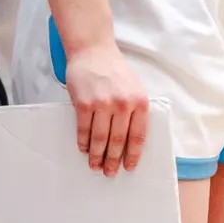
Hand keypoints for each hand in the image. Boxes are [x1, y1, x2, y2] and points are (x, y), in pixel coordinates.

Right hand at [64, 41, 148, 176]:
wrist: (93, 50)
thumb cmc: (114, 70)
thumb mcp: (133, 87)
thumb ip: (134, 110)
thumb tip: (130, 141)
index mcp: (139, 101)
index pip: (138, 136)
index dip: (133, 155)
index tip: (128, 167)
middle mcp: (123, 104)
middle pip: (118, 141)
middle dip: (113, 160)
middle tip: (110, 172)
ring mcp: (103, 104)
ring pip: (100, 139)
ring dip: (97, 156)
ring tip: (95, 165)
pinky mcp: (84, 104)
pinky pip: (84, 130)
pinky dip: (84, 143)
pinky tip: (84, 149)